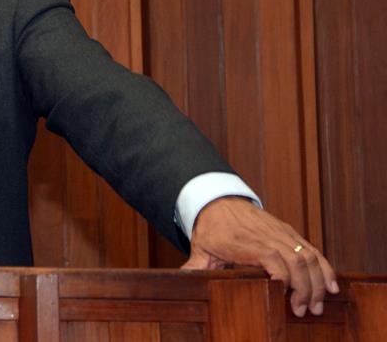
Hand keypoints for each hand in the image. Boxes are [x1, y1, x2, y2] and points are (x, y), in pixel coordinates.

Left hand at [182, 196, 338, 317]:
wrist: (219, 201)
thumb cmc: (211, 228)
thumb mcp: (200, 248)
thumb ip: (194, 267)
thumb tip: (180, 281)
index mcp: (245, 241)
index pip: (271, 258)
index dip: (283, 279)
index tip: (286, 300)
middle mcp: (267, 235)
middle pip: (295, 261)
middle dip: (305, 288)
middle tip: (305, 311)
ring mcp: (281, 232)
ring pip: (308, 256)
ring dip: (318, 281)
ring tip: (318, 304)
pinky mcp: (289, 232)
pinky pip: (311, 249)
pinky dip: (324, 267)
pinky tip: (331, 285)